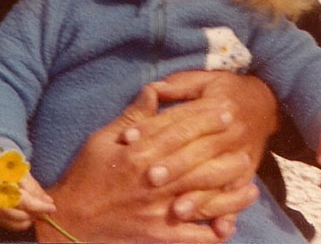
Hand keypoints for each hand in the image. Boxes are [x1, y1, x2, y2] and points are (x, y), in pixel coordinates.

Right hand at [0, 172, 54, 231]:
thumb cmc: (9, 169)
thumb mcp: (24, 173)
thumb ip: (35, 189)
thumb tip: (48, 202)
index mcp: (4, 186)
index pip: (25, 202)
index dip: (40, 207)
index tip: (52, 208)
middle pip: (20, 214)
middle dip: (35, 213)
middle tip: (45, 209)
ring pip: (15, 222)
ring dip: (29, 218)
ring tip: (36, 210)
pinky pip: (10, 225)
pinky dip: (21, 223)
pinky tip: (28, 215)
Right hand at [39, 85, 249, 242]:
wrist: (69, 220)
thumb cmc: (85, 175)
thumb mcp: (102, 139)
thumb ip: (133, 117)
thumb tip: (154, 91)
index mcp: (139, 154)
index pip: (181, 132)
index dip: (206, 121)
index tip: (226, 111)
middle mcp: (153, 182)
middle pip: (199, 164)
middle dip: (225, 153)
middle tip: (245, 143)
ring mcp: (158, 212)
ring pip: (204, 200)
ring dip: (230, 193)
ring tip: (250, 186)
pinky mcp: (159, 236)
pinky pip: (193, 236)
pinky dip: (214, 232)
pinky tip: (230, 225)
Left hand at [122, 71, 277, 231]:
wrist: (266, 104)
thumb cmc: (226, 91)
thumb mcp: (203, 80)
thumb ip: (176, 87)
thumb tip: (150, 90)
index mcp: (216, 105)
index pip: (181, 119)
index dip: (153, 128)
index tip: (128, 138)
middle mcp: (231, 131)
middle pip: (199, 150)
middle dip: (174, 165)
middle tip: (150, 178)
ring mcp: (241, 154)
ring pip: (217, 177)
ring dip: (198, 195)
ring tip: (177, 210)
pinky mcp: (247, 174)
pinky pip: (235, 196)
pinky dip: (225, 212)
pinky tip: (213, 228)